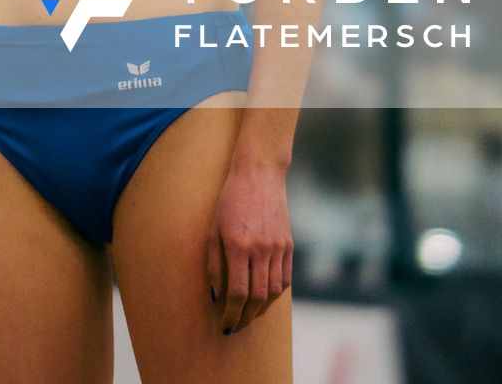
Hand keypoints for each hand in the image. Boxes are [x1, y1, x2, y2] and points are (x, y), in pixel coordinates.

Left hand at [206, 165, 291, 334]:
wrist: (258, 175)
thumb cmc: (229, 202)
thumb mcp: (212, 230)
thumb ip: (214, 265)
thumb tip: (216, 296)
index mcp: (239, 246)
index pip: (238, 293)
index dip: (231, 314)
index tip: (224, 324)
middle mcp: (261, 249)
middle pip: (258, 297)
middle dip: (246, 317)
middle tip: (235, 327)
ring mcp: (278, 247)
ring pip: (274, 291)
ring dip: (261, 310)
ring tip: (248, 316)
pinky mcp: (289, 245)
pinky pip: (285, 278)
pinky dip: (275, 294)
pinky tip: (264, 299)